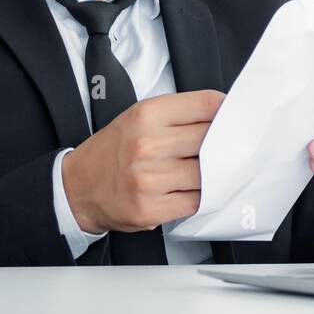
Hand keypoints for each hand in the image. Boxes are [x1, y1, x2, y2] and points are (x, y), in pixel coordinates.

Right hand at [62, 90, 222, 233]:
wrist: (78, 188)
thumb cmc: (113, 151)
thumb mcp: (139, 118)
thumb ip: (178, 115)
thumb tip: (222, 117)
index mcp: (147, 115)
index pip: (205, 105)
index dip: (227, 111)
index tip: (236, 117)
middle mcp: (147, 144)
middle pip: (210, 140)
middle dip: (224, 145)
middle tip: (232, 147)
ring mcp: (149, 179)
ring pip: (206, 175)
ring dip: (215, 175)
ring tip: (211, 172)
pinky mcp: (151, 208)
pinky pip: (195, 202)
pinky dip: (201, 198)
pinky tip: (195, 190)